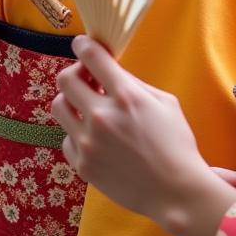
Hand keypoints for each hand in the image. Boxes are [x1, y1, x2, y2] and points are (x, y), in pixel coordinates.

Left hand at [52, 35, 235, 235]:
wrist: (175, 192)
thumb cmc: (176, 144)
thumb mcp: (164, 102)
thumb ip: (133, 84)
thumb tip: (109, 71)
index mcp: (126, 96)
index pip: (91, 57)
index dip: (83, 44)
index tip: (81, 43)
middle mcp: (102, 116)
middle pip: (65, 79)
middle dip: (75, 73)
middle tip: (88, 79)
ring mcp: (88, 142)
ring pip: (59, 106)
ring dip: (72, 101)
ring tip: (87, 108)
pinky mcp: (82, 165)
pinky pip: (66, 138)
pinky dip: (77, 133)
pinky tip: (94, 137)